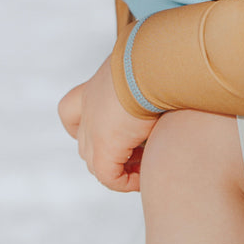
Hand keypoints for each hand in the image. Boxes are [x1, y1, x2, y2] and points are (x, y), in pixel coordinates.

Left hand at [59, 55, 156, 191]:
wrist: (156, 62)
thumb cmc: (162, 61)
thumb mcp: (151, 70)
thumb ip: (151, 82)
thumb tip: (171, 86)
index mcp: (98, 83)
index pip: (72, 110)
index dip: (87, 126)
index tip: (127, 131)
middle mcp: (89, 105)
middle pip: (85, 142)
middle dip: (110, 152)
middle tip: (142, 152)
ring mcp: (93, 126)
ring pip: (94, 161)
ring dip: (119, 168)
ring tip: (146, 165)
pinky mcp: (105, 146)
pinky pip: (108, 176)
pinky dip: (125, 182)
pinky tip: (144, 177)